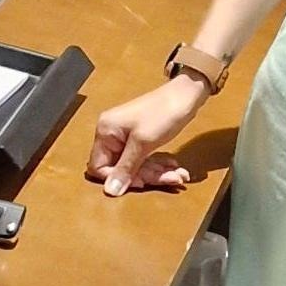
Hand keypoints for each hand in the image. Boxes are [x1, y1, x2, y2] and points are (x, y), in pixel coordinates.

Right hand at [86, 78, 204, 194]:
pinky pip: (145, 160)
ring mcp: (127, 137)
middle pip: (121, 169)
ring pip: (136, 167)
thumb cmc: (163, 112)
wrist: (187, 95)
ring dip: (157, 173)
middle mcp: (113, 134)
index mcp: (106, 131)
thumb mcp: (143, 143)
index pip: (99, 167)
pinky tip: (175, 167)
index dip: (118, 179)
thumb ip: (125, 168)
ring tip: (179, 174)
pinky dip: (159, 165)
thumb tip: (109, 191)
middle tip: (169, 177)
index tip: (141, 182)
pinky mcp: (140, 139)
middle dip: (147, 176)